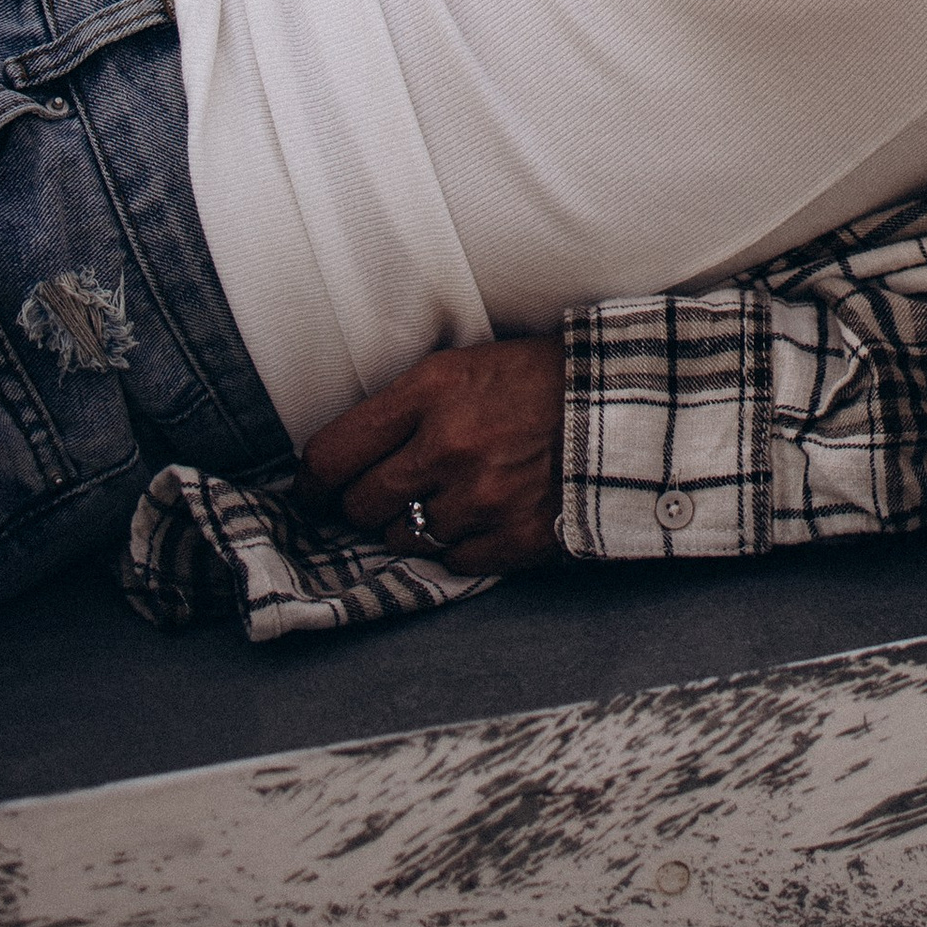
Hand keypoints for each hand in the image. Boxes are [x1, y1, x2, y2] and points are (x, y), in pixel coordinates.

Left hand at [294, 333, 565, 572]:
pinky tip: (480, 514)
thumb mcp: (460, 367)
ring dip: (413, 524)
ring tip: (445, 496)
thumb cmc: (531, 381)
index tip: (310, 491)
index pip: (333, 453)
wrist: (615, 405)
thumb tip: (340, 461)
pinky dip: (458, 544)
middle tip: (382, 494)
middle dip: (362, 505)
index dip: (311, 481)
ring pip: (403, 538)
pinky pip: (451, 560)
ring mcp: (481, 496)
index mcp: (430, 390)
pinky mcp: (512, 536)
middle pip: (361, 505)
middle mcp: (448, 445)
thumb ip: (402, 408)